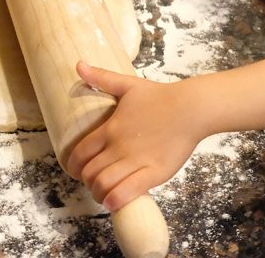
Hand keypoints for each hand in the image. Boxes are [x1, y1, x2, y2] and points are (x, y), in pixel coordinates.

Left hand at [67, 62, 204, 210]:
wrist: (190, 108)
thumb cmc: (160, 96)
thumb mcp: (127, 84)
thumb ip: (102, 78)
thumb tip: (78, 64)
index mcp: (110, 128)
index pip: (80, 154)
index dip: (73, 166)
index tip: (77, 170)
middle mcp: (119, 146)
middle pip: (89, 172)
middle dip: (87, 181)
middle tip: (94, 181)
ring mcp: (136, 160)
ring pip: (103, 185)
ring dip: (99, 193)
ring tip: (104, 192)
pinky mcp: (154, 173)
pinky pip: (126, 193)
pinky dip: (114, 200)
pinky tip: (114, 200)